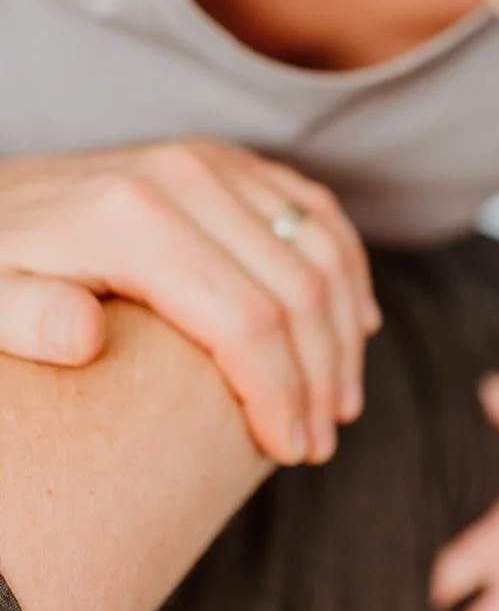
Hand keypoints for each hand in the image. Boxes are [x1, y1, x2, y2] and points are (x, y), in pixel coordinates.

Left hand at [0, 139, 379, 463]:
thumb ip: (26, 318)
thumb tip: (81, 339)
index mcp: (133, 218)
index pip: (245, 321)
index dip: (280, 393)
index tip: (290, 449)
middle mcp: (186, 177)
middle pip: (297, 291)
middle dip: (321, 378)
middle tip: (317, 445)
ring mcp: (216, 162)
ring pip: (322, 251)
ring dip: (344, 335)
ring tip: (339, 404)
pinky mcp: (232, 161)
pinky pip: (318, 212)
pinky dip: (348, 271)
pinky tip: (355, 327)